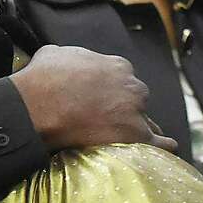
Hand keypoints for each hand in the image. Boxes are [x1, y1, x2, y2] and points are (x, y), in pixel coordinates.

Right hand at [10, 44, 176, 152]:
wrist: (35, 107)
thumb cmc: (42, 79)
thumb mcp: (56, 53)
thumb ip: (73, 57)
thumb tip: (67, 61)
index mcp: (117, 65)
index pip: (123, 79)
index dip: (111, 91)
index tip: (101, 99)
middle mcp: (131, 86)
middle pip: (136, 99)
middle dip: (124, 107)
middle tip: (106, 119)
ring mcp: (135, 112)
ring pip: (146, 121)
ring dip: (139, 127)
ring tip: (132, 138)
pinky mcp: (134, 135)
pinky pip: (157, 143)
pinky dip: (163, 146)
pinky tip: (168, 148)